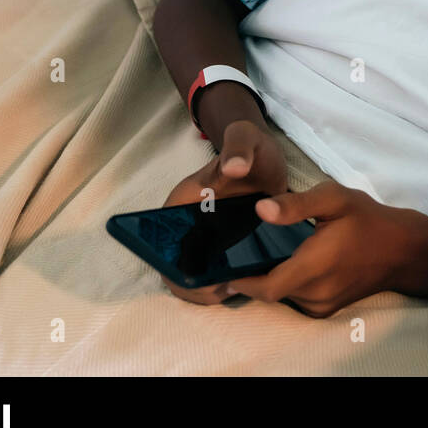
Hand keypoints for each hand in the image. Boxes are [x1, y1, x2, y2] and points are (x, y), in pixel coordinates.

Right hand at [161, 118, 288, 304]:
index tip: (206, 279)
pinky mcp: (226, 243)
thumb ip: (238, 146)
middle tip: (229, 289)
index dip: (176, 269)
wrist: (264, 154)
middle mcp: (189, 222)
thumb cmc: (250, 146)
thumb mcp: (246, 138)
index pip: (163, 244)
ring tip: (240, 287)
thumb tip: (233, 167)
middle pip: (178, 268)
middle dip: (197, 287)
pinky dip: (229, 281)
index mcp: (183, 201)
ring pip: (198, 274)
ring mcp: (207, 235)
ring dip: (213, 289)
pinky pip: (219, 270)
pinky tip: (248, 282)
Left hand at [226, 182, 427, 317]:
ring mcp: (322, 305)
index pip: (266, 287)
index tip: (225, 265)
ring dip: (273, 277)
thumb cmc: (368, 219)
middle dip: (255, 274)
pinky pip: (298, 299)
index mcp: (313, 266)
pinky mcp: (328, 309)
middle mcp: (315, 293)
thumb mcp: (335, 199)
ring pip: (284, 295)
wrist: (404, 250)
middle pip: (271, 291)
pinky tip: (293, 261)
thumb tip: (259, 209)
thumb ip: (296, 204)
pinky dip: (289, 283)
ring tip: (267, 252)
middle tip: (243, 249)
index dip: (241, 281)